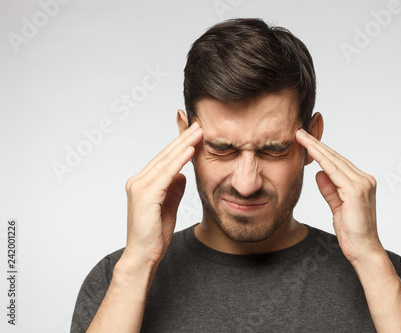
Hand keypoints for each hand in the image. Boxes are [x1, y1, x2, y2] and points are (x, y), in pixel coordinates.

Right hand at [123, 122, 202, 267]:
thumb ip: (174, 189)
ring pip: (166, 161)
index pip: (164, 159)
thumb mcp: (169, 206)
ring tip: (198, 131)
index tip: (194, 132)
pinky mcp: (146, 195)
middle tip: (198, 124)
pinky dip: (179, 161)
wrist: (143, 255)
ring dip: (183, 144)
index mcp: (142, 183)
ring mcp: (139, 187)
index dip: (180, 144)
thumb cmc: (154, 234)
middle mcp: (138, 181)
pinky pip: (166, 174)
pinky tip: (190, 151)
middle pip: (164, 155)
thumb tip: (182, 174)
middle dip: (183, 138)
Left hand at [296, 128, 383, 263]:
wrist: (364, 250)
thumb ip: (330, 190)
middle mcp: (365, 179)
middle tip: (300, 131)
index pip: (337, 162)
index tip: (306, 140)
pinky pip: (334, 171)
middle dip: (316, 143)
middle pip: (336, 157)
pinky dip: (322, 160)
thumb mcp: (337, 207)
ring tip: (301, 136)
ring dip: (316, 147)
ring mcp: (362, 184)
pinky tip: (310, 151)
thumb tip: (319, 173)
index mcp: (361, 182)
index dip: (321, 150)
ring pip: (334, 160)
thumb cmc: (353, 233)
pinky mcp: (356, 191)